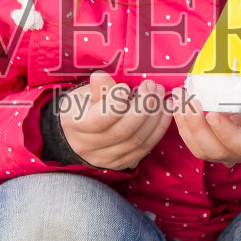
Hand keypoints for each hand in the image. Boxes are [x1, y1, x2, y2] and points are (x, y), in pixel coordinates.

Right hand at [55, 71, 171, 170]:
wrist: (78, 134)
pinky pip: (145, 148)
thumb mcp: (84, 93)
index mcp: (75, 125)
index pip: (99, 120)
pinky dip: (159, 129)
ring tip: (161, 96)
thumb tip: (101, 77)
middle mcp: (89, 147)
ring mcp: (106, 159)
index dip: (115, 104)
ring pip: (137, 141)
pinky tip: (165, 112)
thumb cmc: (82, 107)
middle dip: (143, 107)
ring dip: (155, 117)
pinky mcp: (122, 163)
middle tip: (152, 86)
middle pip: (123, 131)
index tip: (125, 88)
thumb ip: (97, 88)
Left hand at [172, 74, 240, 164]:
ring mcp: (227, 145)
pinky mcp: (215, 137)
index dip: (226, 133)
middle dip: (198, 129)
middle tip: (190, 102)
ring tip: (180, 99)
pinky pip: (194, 138)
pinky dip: (182, 123)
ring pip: (200, 148)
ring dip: (185, 126)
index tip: (213, 112)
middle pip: (215, 151)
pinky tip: (177, 101)